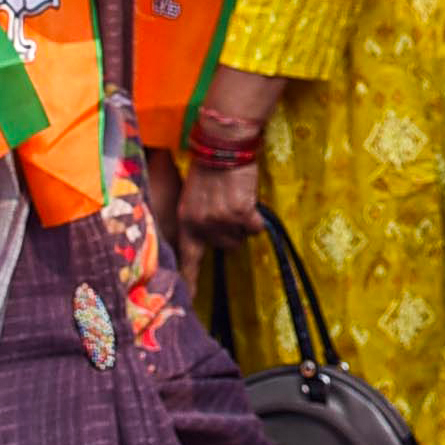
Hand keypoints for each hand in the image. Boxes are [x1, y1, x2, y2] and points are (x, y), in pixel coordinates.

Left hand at [175, 158, 264, 287]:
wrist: (223, 145)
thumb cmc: (209, 167)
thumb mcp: (193, 195)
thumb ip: (198, 219)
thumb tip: (212, 237)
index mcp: (186, 221)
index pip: (187, 259)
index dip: (190, 281)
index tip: (190, 300)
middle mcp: (201, 225)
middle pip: (224, 246)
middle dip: (230, 231)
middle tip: (229, 207)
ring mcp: (221, 220)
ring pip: (241, 237)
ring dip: (243, 223)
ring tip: (237, 199)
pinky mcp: (241, 213)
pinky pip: (256, 227)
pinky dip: (257, 218)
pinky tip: (248, 200)